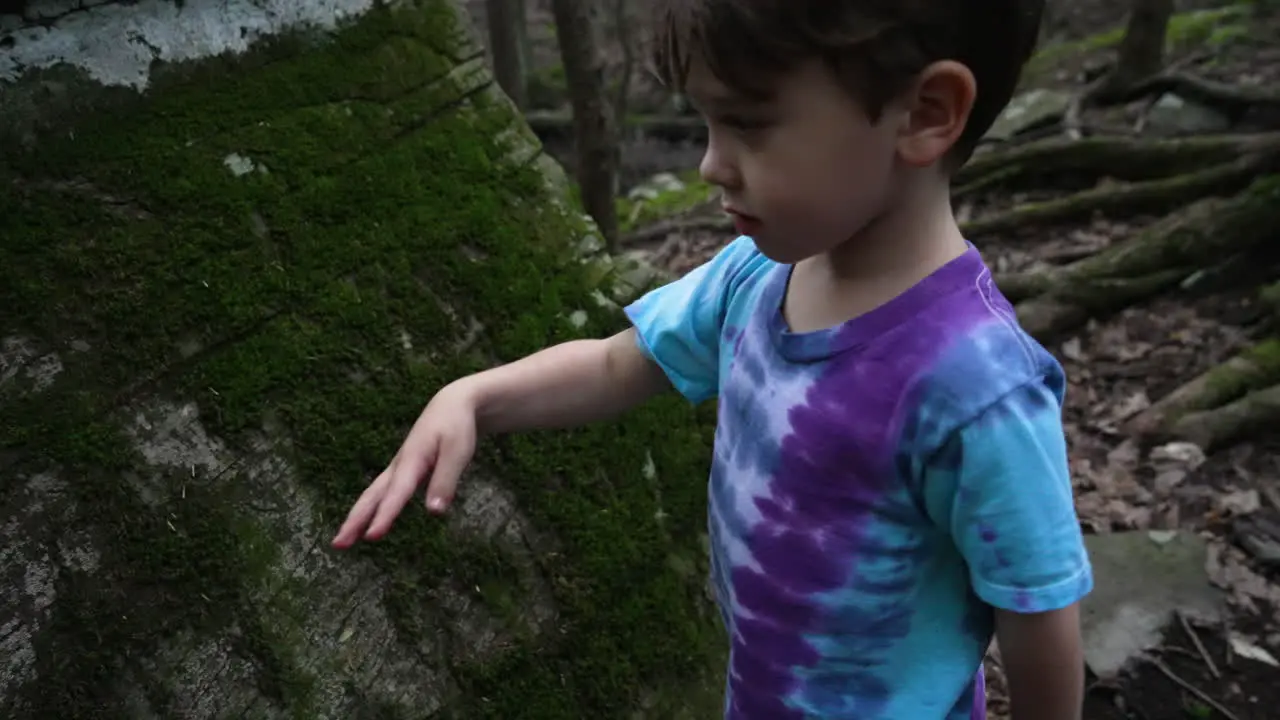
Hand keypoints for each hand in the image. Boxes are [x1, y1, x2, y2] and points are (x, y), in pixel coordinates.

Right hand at [330, 381, 477, 547]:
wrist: (451, 404)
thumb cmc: (457, 427)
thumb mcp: (458, 452)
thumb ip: (445, 481)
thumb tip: (434, 512)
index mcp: (412, 460)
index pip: (397, 493)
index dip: (385, 515)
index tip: (372, 536)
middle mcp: (399, 466)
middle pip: (372, 496)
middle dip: (355, 520)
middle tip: (338, 544)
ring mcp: (398, 468)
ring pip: (373, 495)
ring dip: (357, 517)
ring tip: (342, 541)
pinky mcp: (402, 471)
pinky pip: (381, 493)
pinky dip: (370, 509)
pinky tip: (365, 523)